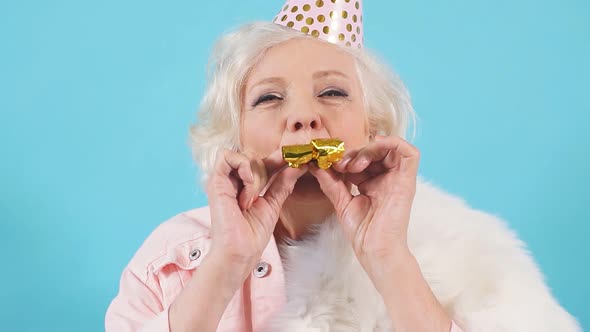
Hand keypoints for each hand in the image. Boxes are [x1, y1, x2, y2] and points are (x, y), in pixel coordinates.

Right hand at [206, 148, 307, 280]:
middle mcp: (232, 180)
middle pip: (253, 156)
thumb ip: (283, 183)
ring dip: (254, 173)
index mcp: (243, 184)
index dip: (277, 158)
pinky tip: (248, 190)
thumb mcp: (273, 203)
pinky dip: (243, 168)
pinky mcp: (215, 181)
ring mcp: (223, 180)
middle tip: (265, 191)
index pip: (261, 161)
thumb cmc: (252, 233)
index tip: (294, 157)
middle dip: (266, 168)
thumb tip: (298, 165)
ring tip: (253, 196)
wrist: (241, 251)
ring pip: (242, 155)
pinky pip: (227, 157)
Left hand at [308, 135, 419, 274]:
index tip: (330, 165)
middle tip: (340, 165)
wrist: (373, 249)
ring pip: (390, 147)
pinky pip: (410, 153)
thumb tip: (316, 164)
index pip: (363, 158)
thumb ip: (330, 182)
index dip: (347, 156)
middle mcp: (387, 178)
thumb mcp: (341, 201)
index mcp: (373, 183)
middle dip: (356, 152)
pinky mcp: (407, 181)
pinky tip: (373, 150)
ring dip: (369, 149)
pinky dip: (392, 143)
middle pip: (376, 150)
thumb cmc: (362, 231)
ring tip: (354, 165)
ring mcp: (398, 179)